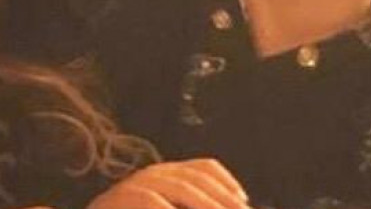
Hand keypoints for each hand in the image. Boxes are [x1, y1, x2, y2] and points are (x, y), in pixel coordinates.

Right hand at [86, 159, 249, 208]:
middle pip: (197, 178)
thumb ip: (185, 203)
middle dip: (223, 198)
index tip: (244, 200)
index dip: (226, 182)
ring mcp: (138, 184)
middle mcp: (154, 173)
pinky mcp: (126, 197)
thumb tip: (232, 204)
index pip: (203, 166)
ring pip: (181, 187)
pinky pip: (152, 202)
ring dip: (206, 203)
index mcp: (166, 174)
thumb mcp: (165, 205)